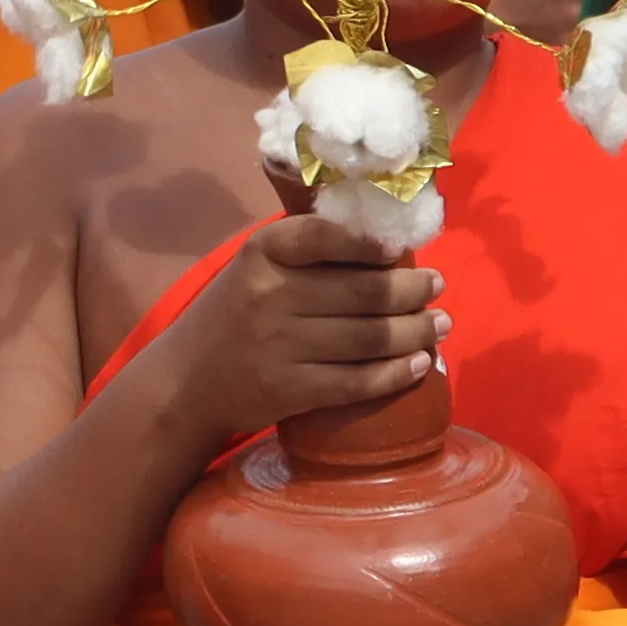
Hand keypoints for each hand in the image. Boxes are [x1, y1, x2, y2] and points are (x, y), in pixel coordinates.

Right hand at [141, 211, 439, 444]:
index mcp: (263, 253)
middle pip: (365, 293)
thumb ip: (307, 251)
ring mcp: (280, 345)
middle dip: (413, 290)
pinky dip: (396, 373)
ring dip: (416, 331)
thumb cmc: (235, 315)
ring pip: (369, 338)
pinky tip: (418, 363)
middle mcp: (270, 295)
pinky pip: (358, 382)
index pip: (326, 236)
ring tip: (440, 324)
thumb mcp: (256, 268)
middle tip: (437, 287)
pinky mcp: (289, 390)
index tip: (402, 250)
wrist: (186, 382)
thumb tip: (389, 245)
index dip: (371, 243)